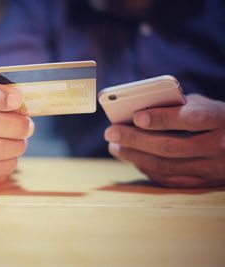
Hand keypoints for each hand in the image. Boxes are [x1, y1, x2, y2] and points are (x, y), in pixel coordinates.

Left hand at [104, 94, 224, 187]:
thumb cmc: (219, 120)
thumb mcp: (208, 106)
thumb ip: (179, 105)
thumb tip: (142, 109)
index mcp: (220, 119)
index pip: (190, 118)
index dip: (162, 118)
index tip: (136, 117)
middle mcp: (218, 145)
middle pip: (171, 146)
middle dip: (136, 140)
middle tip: (111, 133)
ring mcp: (212, 168)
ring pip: (167, 166)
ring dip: (136, 157)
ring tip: (115, 146)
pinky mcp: (204, 183)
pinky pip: (170, 180)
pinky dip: (148, 170)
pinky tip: (133, 160)